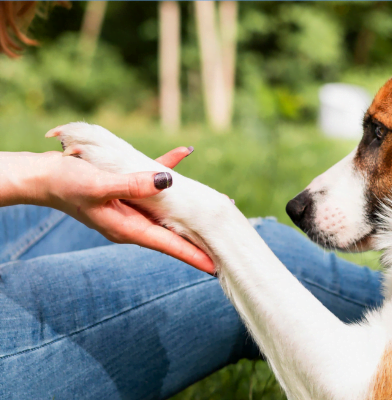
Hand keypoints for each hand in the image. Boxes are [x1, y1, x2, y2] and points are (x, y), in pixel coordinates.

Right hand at [35, 146, 214, 273]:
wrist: (41, 176)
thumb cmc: (65, 184)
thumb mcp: (99, 186)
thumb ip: (133, 184)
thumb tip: (168, 181)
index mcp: (128, 228)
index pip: (168, 245)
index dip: (193, 255)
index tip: (215, 266)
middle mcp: (133, 221)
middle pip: (173, 231)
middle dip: (198, 234)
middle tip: (226, 237)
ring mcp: (131, 207)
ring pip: (168, 207)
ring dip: (190, 204)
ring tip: (217, 202)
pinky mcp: (127, 190)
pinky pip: (152, 179)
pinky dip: (167, 169)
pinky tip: (182, 153)